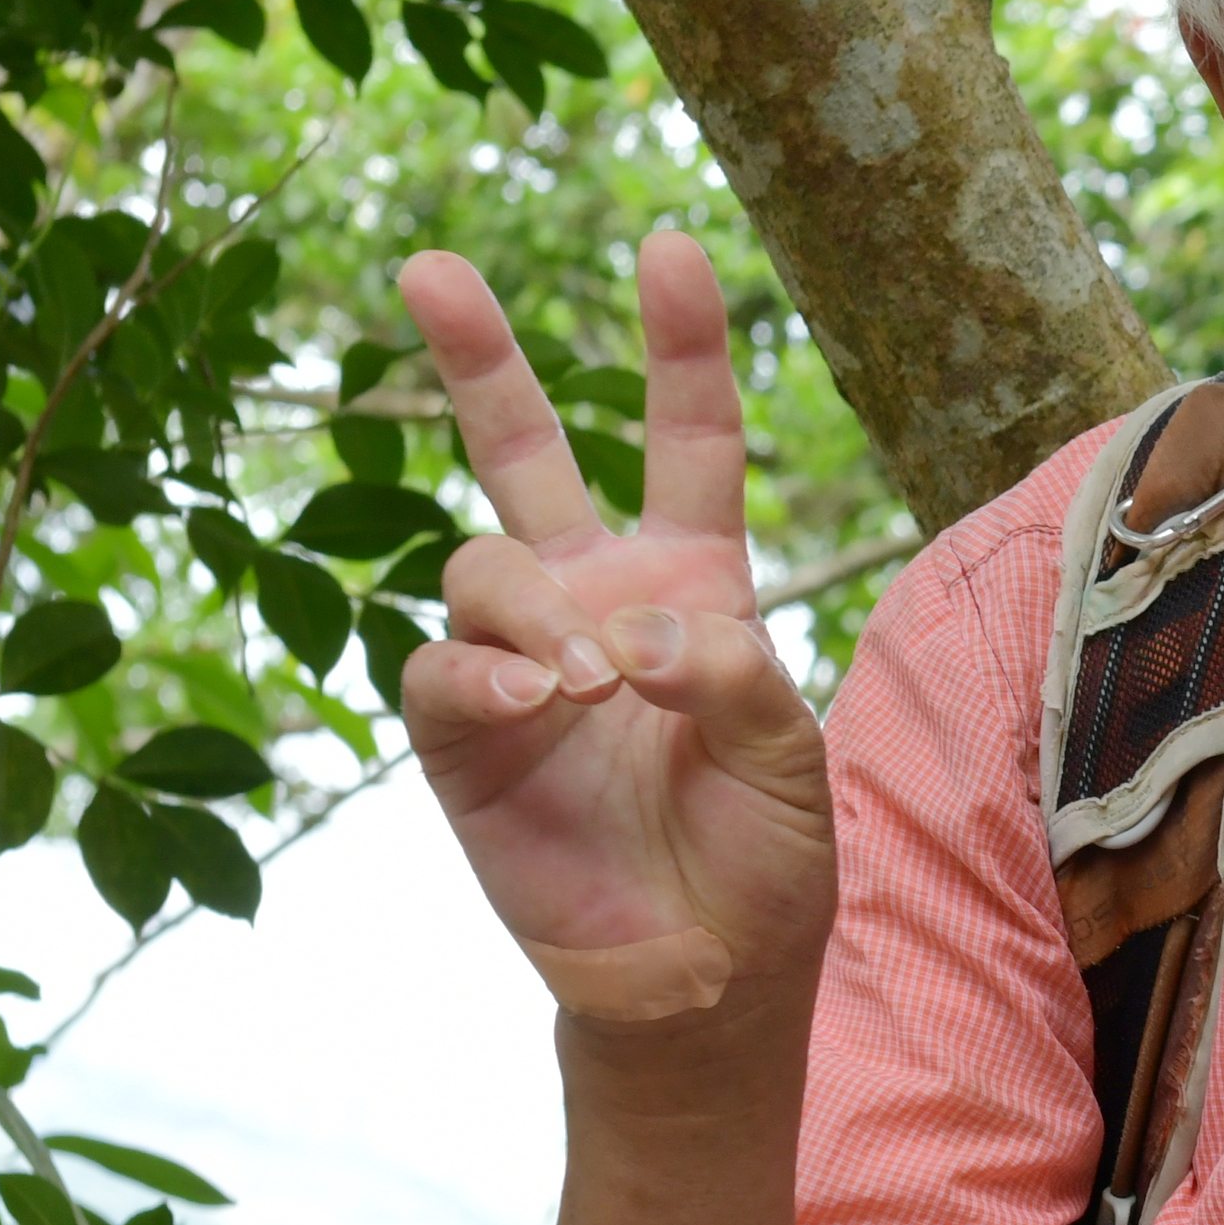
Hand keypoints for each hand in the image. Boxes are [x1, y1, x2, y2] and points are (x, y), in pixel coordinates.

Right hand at [394, 232, 835, 1031]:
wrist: (705, 978)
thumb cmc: (763, 863)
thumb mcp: (794, 764)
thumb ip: (739, 681)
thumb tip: (640, 636)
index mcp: (693, 583)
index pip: (686, 440)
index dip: (680, 345)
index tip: (670, 246)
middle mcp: (594, 600)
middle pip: (523, 452)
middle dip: (477, 356)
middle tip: (430, 266)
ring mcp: (519, 664)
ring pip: (482, 563)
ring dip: (535, 605)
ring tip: (589, 681)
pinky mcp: (462, 739)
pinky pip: (441, 669)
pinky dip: (486, 675)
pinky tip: (542, 702)